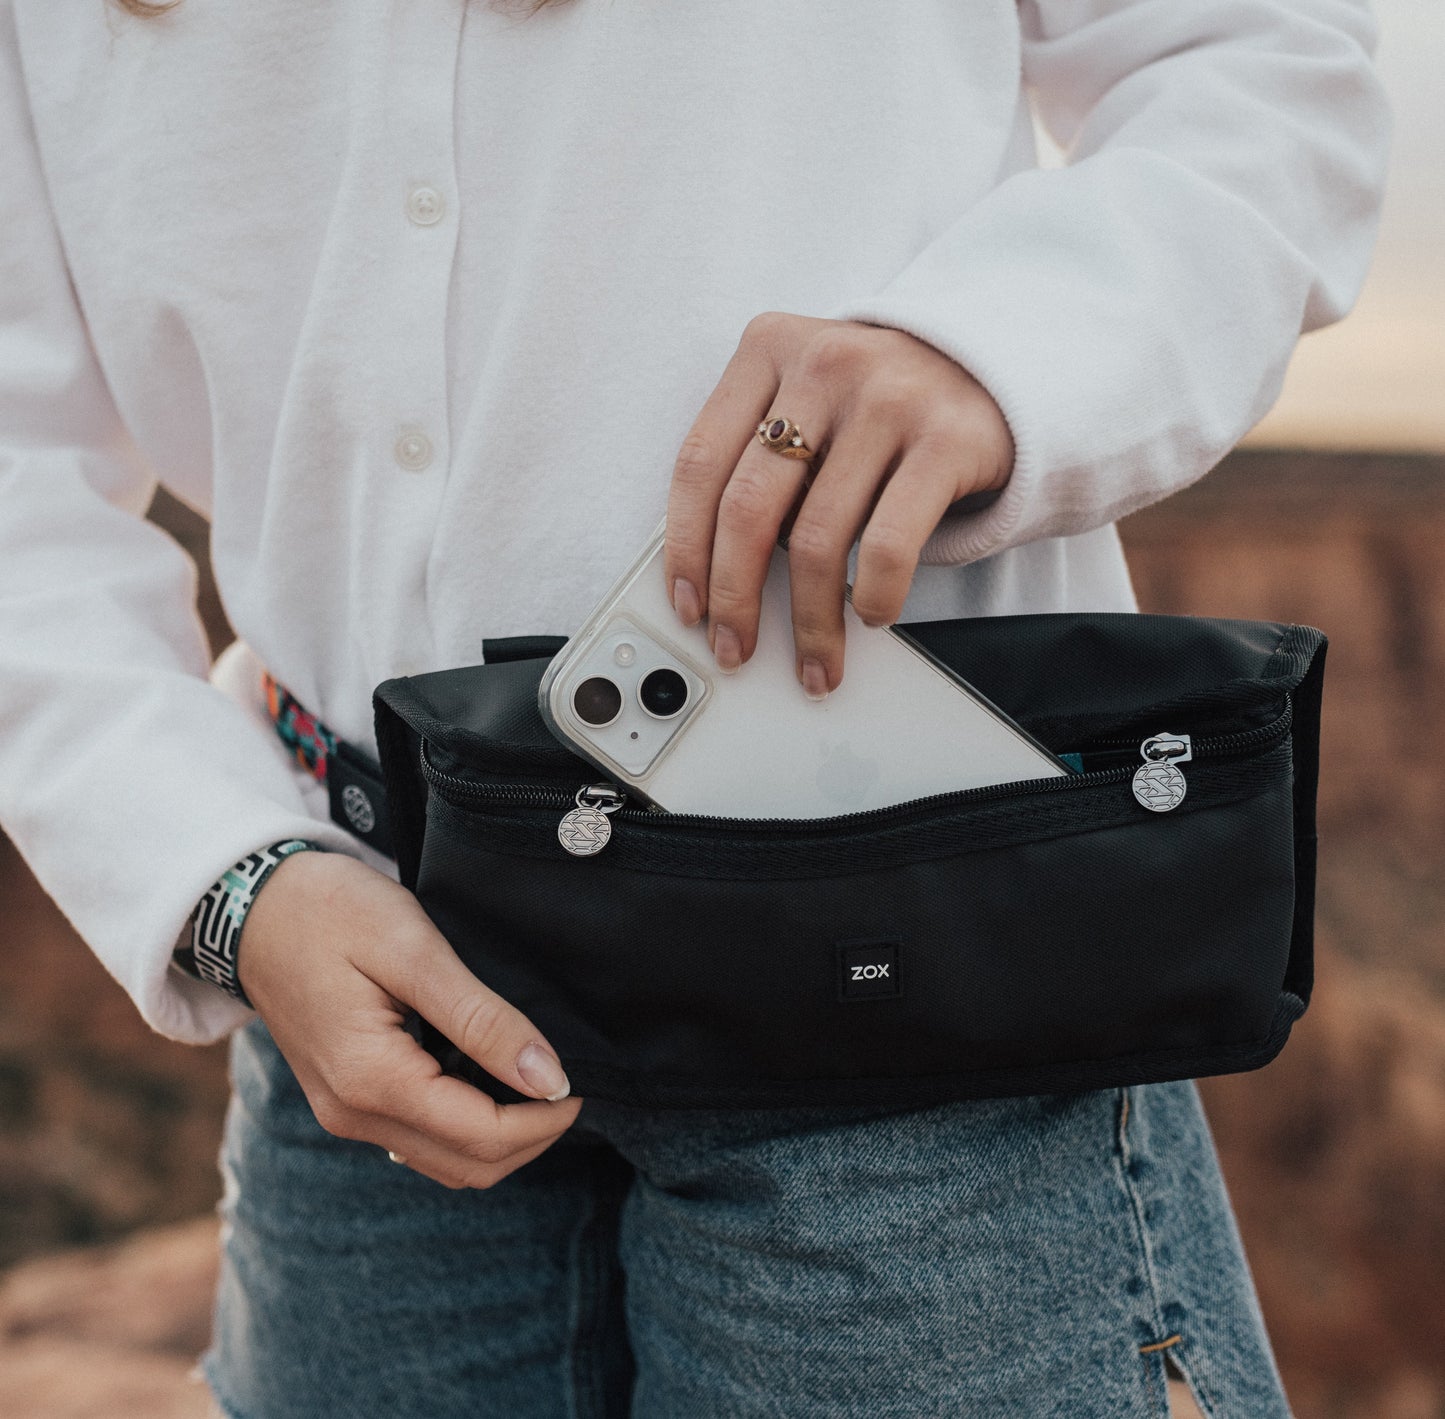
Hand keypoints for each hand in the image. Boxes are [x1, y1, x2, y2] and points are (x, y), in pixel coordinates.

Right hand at [238, 850, 581, 1188]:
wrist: (253, 906)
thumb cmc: (330, 912)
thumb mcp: (413, 950)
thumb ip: (481, 1019)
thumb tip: (546, 1077)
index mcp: (371, 1079)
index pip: (482, 1137)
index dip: (543, 1120)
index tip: (580, 1084)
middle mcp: (353, 1114)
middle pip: (468, 1165)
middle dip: (530, 1138)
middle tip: (568, 1086)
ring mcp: (345, 1113)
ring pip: (446, 1161)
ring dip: (501, 1138)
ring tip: (538, 1084)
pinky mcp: (345, 1100)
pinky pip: (419, 1138)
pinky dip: (467, 1127)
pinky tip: (492, 1080)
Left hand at [664, 312, 1012, 696]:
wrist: (993, 373)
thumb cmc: (879, 405)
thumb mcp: (805, 404)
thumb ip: (754, 459)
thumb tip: (711, 573)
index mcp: (768, 348)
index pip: (699, 463)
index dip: (685, 548)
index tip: (687, 605)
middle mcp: (824, 363)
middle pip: (748, 506)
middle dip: (735, 597)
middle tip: (735, 646)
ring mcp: (887, 398)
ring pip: (817, 538)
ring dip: (811, 621)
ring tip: (815, 656)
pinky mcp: (945, 439)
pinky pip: (888, 544)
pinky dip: (873, 596)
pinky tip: (871, 613)